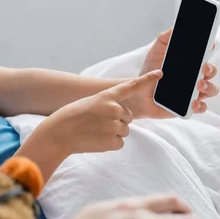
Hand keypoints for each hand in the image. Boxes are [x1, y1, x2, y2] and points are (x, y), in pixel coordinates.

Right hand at [35, 71, 162, 155]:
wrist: (58, 134)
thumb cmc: (71, 117)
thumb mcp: (90, 103)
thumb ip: (107, 105)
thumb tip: (120, 117)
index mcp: (107, 96)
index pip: (131, 86)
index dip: (147, 80)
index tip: (160, 74)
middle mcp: (113, 109)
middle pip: (127, 117)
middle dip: (117, 121)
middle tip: (98, 124)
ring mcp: (114, 125)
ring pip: (124, 131)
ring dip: (113, 133)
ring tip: (95, 132)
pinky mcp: (113, 141)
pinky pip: (120, 143)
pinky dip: (110, 144)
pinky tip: (96, 141)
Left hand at [130, 29, 218, 117]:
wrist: (139, 92)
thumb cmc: (150, 70)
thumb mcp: (156, 52)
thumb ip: (165, 39)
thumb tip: (175, 28)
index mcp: (190, 63)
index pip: (205, 55)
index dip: (210, 50)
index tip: (210, 45)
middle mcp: (196, 77)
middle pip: (212, 72)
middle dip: (211, 69)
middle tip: (203, 67)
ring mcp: (193, 92)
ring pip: (211, 90)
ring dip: (209, 87)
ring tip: (199, 85)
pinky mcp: (188, 107)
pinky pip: (201, 108)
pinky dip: (200, 106)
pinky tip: (194, 103)